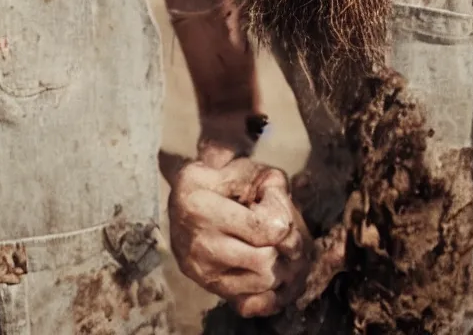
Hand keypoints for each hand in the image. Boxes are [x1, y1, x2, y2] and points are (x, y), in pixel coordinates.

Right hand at [165, 154, 312, 317]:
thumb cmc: (221, 182)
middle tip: (285, 237)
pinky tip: (269, 269)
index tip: (282, 217)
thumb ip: (271, 184)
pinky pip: (251, 303)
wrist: (187, 201)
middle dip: (286, 250)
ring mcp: (200, 270)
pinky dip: (269, 291)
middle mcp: (197, 242)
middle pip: (266, 262)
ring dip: (281, 270)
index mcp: (200, 206)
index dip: (285, 224)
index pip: (263, 229)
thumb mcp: (243, 169)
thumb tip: (285, 224)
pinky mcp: (207, 288)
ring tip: (277, 249)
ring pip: (262, 284)